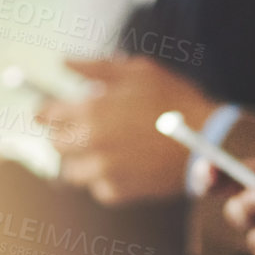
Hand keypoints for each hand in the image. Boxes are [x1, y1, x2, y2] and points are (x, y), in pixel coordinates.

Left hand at [38, 55, 217, 204]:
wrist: (208, 140)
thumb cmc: (175, 100)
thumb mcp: (138, 71)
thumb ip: (95, 67)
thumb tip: (63, 62)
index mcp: (91, 109)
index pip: (46, 114)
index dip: (46, 112)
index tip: (47, 113)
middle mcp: (91, 141)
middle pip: (56, 144)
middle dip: (66, 135)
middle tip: (86, 129)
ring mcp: (103, 170)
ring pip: (73, 172)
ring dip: (84, 161)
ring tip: (108, 151)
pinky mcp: (119, 191)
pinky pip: (99, 189)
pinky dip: (107, 180)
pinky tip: (126, 166)